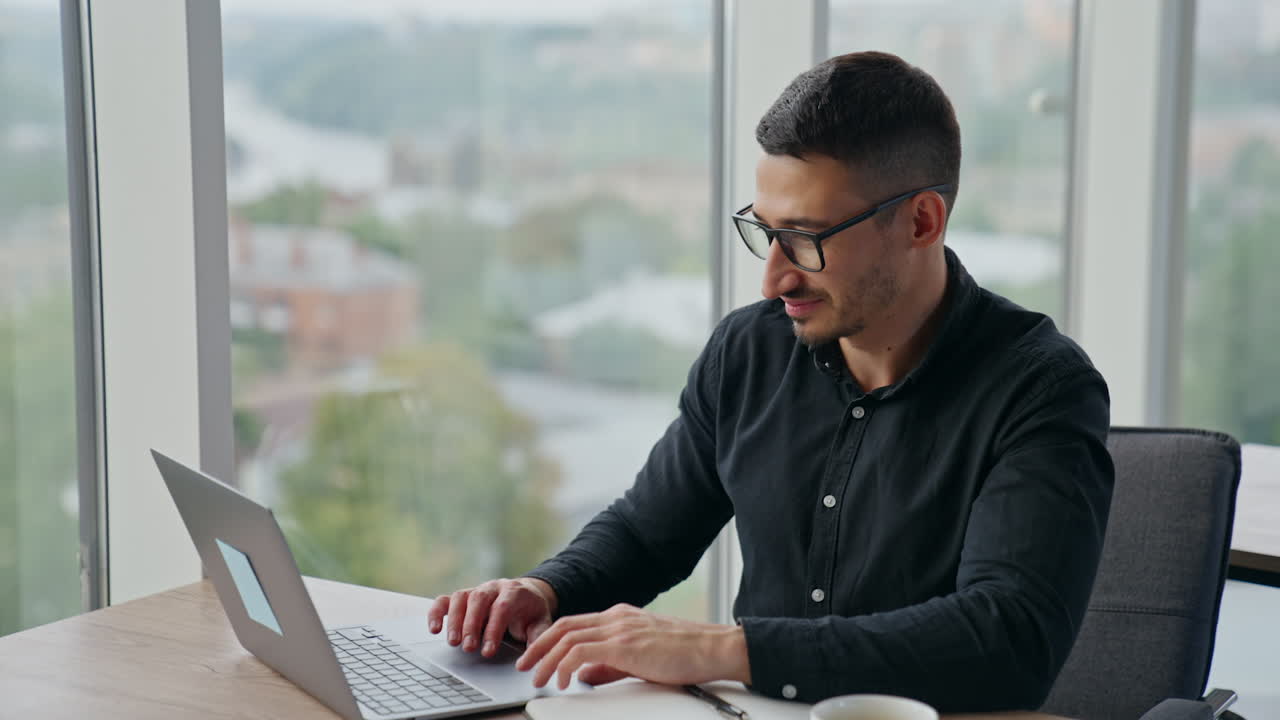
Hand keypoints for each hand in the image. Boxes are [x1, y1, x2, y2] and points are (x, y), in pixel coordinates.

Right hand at [426, 577, 557, 657]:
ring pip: (461, 597)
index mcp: (515, 592)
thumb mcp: (542, 623)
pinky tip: (434, 629)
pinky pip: (446, 600)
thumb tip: (528, 661)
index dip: (494, 629)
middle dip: (472, 625)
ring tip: (453, 643)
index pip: (502, 607)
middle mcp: (494, 587)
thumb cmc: (532, 612)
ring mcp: (477, 590)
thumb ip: (538, 638)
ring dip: (454, 620)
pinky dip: (437, 612)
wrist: (527, 594)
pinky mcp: (463, 597)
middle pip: (479, 600)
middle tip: (468, 648)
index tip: (488, 651)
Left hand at [514, 603, 751, 689]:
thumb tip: (583, 675)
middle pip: (564, 626)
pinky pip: (583, 652)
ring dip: (547, 659)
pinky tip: (562, 681)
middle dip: (538, 647)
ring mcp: (620, 628)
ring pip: (568, 638)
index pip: (573, 623)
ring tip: (537, 679)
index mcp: (619, 617)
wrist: (713, 647)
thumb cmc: (684, 653)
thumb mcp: (640, 657)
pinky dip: (566, 666)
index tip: (534, 656)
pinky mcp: (626, 644)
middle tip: (524, 666)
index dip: (549, 639)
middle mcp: (616, 617)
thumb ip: (610, 664)